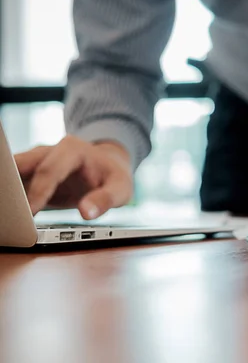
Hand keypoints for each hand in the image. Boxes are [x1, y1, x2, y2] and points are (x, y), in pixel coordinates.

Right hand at [14, 135, 133, 219]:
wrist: (109, 166)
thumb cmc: (114, 176)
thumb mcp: (121, 189)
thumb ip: (105, 199)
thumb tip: (87, 213)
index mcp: (72, 149)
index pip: (49, 170)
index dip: (38, 192)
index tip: (30, 212)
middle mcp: (49, 151)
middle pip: (20, 166)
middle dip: (10, 185)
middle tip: (7, 209)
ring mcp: (36, 161)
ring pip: (12, 172)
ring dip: (7, 190)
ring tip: (6, 210)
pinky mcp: (29, 173)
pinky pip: (12, 183)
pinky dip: (9, 196)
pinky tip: (9, 211)